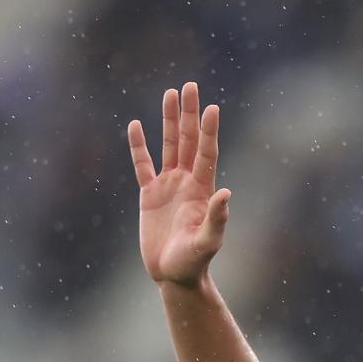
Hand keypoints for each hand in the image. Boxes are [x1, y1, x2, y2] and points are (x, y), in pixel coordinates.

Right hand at [128, 82, 231, 285]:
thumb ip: (217, 218)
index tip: (212, 107)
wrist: (173, 275)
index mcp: (203, 190)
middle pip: (190, 140)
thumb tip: (225, 193)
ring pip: (169, 146)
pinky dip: (139, 146)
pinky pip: (143, 165)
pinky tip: (137, 125)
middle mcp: (187, 182)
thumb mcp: (207, 242)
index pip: (207, 153)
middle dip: (190, 113)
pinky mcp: (149, 195)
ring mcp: (168, 186)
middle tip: (190, 86)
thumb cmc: (194, 262)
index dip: (209, 131)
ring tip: (170, 93)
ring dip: (170, 121)